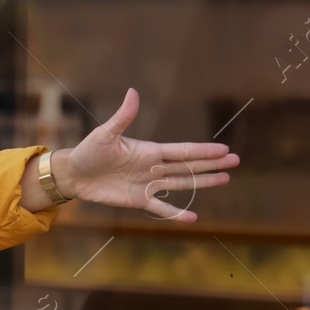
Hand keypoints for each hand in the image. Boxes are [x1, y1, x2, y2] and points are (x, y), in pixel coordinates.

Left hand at [49, 88, 239, 222]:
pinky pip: (161, 207)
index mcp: (149, 151)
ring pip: (181, 184)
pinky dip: (176, 213)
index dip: (204, 150)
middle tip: (236, 161)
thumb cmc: (89, 151)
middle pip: (188, 165)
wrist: (74, 174)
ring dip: (202, 183)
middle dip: (212, 164)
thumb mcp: (106, 134)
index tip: (224, 149)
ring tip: (225, 180)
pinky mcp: (137, 200)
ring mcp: (148, 184)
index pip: (183, 150)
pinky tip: (193, 217)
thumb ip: (123, 117)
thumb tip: (133, 92)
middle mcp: (153, 167)